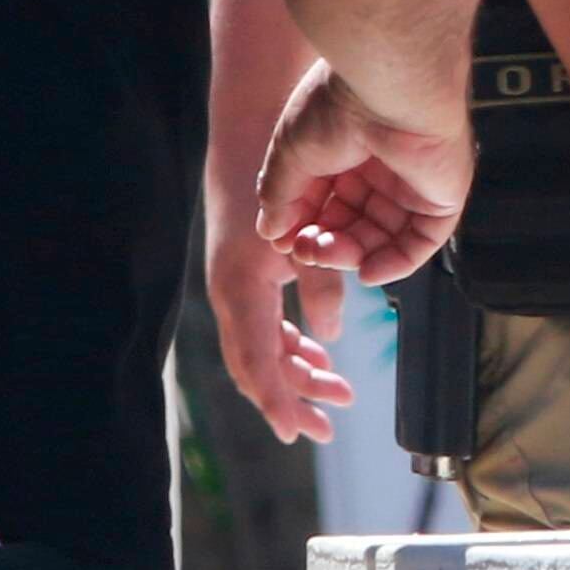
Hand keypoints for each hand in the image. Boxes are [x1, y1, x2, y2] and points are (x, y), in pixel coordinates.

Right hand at [207, 157, 358, 446]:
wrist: (249, 137)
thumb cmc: (280, 184)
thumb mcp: (305, 238)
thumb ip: (321, 287)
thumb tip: (329, 336)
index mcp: (241, 290)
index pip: (256, 363)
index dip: (277, 401)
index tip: (298, 432)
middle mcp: (232, 295)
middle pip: (257, 364)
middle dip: (293, 395)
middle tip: (327, 425)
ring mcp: (236, 286)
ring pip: (263, 346)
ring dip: (298, 370)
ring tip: (337, 390)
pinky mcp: (246, 275)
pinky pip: (265, 324)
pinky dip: (292, 342)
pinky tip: (318, 351)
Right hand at [260, 60, 473, 284]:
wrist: (387, 88)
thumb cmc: (340, 104)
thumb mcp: (291, 151)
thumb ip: (280, 194)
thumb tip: (272, 230)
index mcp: (347, 146)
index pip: (324, 200)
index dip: (303, 223)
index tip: (283, 238)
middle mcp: (381, 165)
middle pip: (352, 223)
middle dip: (325, 243)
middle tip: (305, 250)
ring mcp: (412, 182)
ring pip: (382, 237)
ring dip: (351, 255)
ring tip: (325, 254)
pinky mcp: (441, 196)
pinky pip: (420, 242)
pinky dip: (394, 264)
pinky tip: (366, 271)